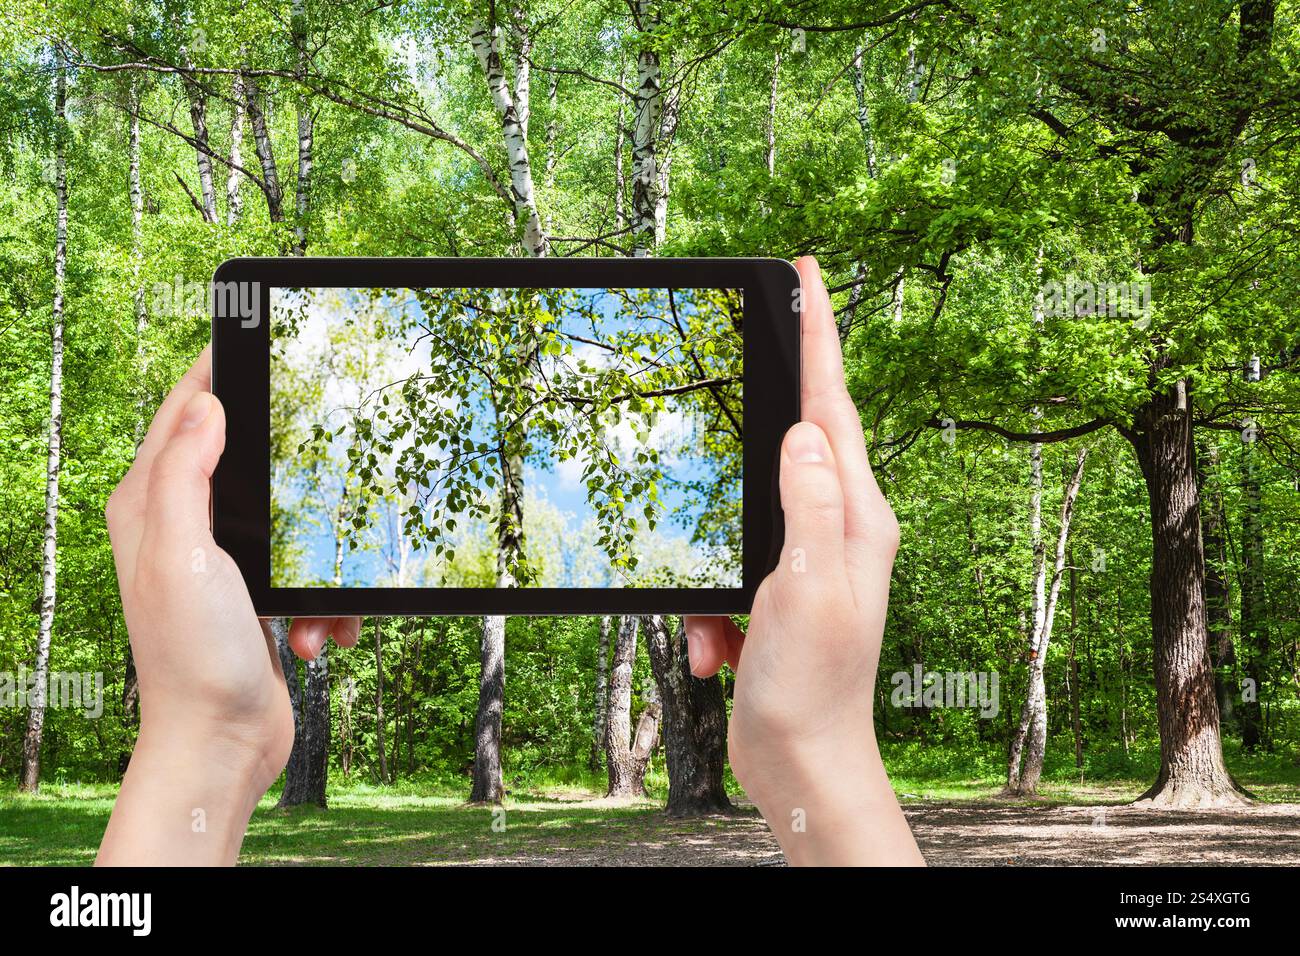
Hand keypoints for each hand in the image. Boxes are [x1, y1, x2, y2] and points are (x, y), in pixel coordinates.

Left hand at [98, 347, 359, 864]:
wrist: (223, 743)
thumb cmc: (193, 658)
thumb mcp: (183, 554)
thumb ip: (185, 475)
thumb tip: (206, 405)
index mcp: (150, 506)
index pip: (181, 413)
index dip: (218, 371)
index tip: (258, 338)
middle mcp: (181, 528)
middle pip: (246, 459)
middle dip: (293, 470)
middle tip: (327, 456)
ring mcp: (222, 564)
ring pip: (291, 520)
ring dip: (319, 559)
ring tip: (316, 602)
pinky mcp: (258, 597)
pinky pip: (308, 574)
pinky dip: (324, 602)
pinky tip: (318, 634)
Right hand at [685, 256, 922, 865]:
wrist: (802, 764)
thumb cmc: (813, 686)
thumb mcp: (806, 586)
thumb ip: (806, 504)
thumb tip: (804, 431)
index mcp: (856, 516)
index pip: (834, 406)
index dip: (820, 336)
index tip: (807, 275)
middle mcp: (838, 528)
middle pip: (793, 443)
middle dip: (759, 419)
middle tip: (743, 361)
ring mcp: (806, 560)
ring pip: (742, 512)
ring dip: (713, 563)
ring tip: (717, 628)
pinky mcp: (774, 591)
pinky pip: (724, 570)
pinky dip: (707, 609)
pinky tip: (714, 650)